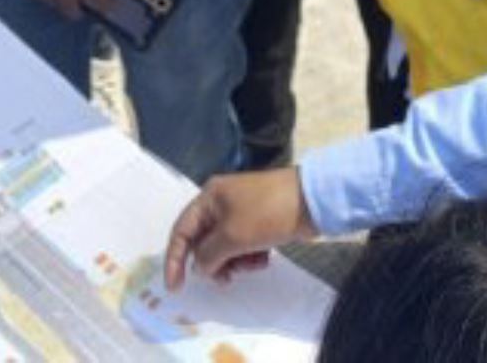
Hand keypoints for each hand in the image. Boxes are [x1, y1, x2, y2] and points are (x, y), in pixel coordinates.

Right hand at [163, 169, 318, 290]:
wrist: (311, 202)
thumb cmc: (266, 214)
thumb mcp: (233, 236)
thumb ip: (209, 255)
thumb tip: (201, 268)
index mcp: (208, 198)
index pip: (181, 231)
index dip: (175, 259)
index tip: (175, 288)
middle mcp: (220, 204)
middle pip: (204, 242)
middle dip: (214, 263)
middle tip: (227, 279)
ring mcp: (241, 213)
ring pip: (225, 248)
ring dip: (234, 262)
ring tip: (252, 265)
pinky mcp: (258, 224)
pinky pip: (243, 247)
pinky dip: (249, 257)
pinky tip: (264, 259)